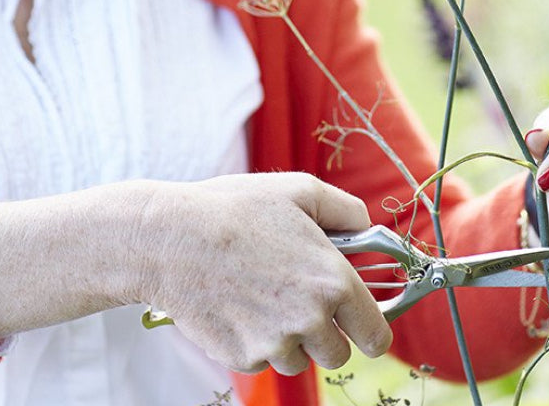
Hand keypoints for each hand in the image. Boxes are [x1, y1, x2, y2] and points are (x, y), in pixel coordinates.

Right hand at [139, 173, 392, 375]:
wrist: (172, 239)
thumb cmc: (237, 208)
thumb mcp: (299, 190)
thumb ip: (346, 210)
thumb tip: (366, 229)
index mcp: (333, 282)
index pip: (376, 336)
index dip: (371, 330)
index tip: (361, 324)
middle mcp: (310, 320)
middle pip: (338, 354)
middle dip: (325, 331)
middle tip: (300, 297)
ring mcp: (275, 343)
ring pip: (299, 359)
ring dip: (290, 337)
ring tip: (262, 293)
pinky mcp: (243, 358)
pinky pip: (263, 359)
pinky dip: (256, 339)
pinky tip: (238, 304)